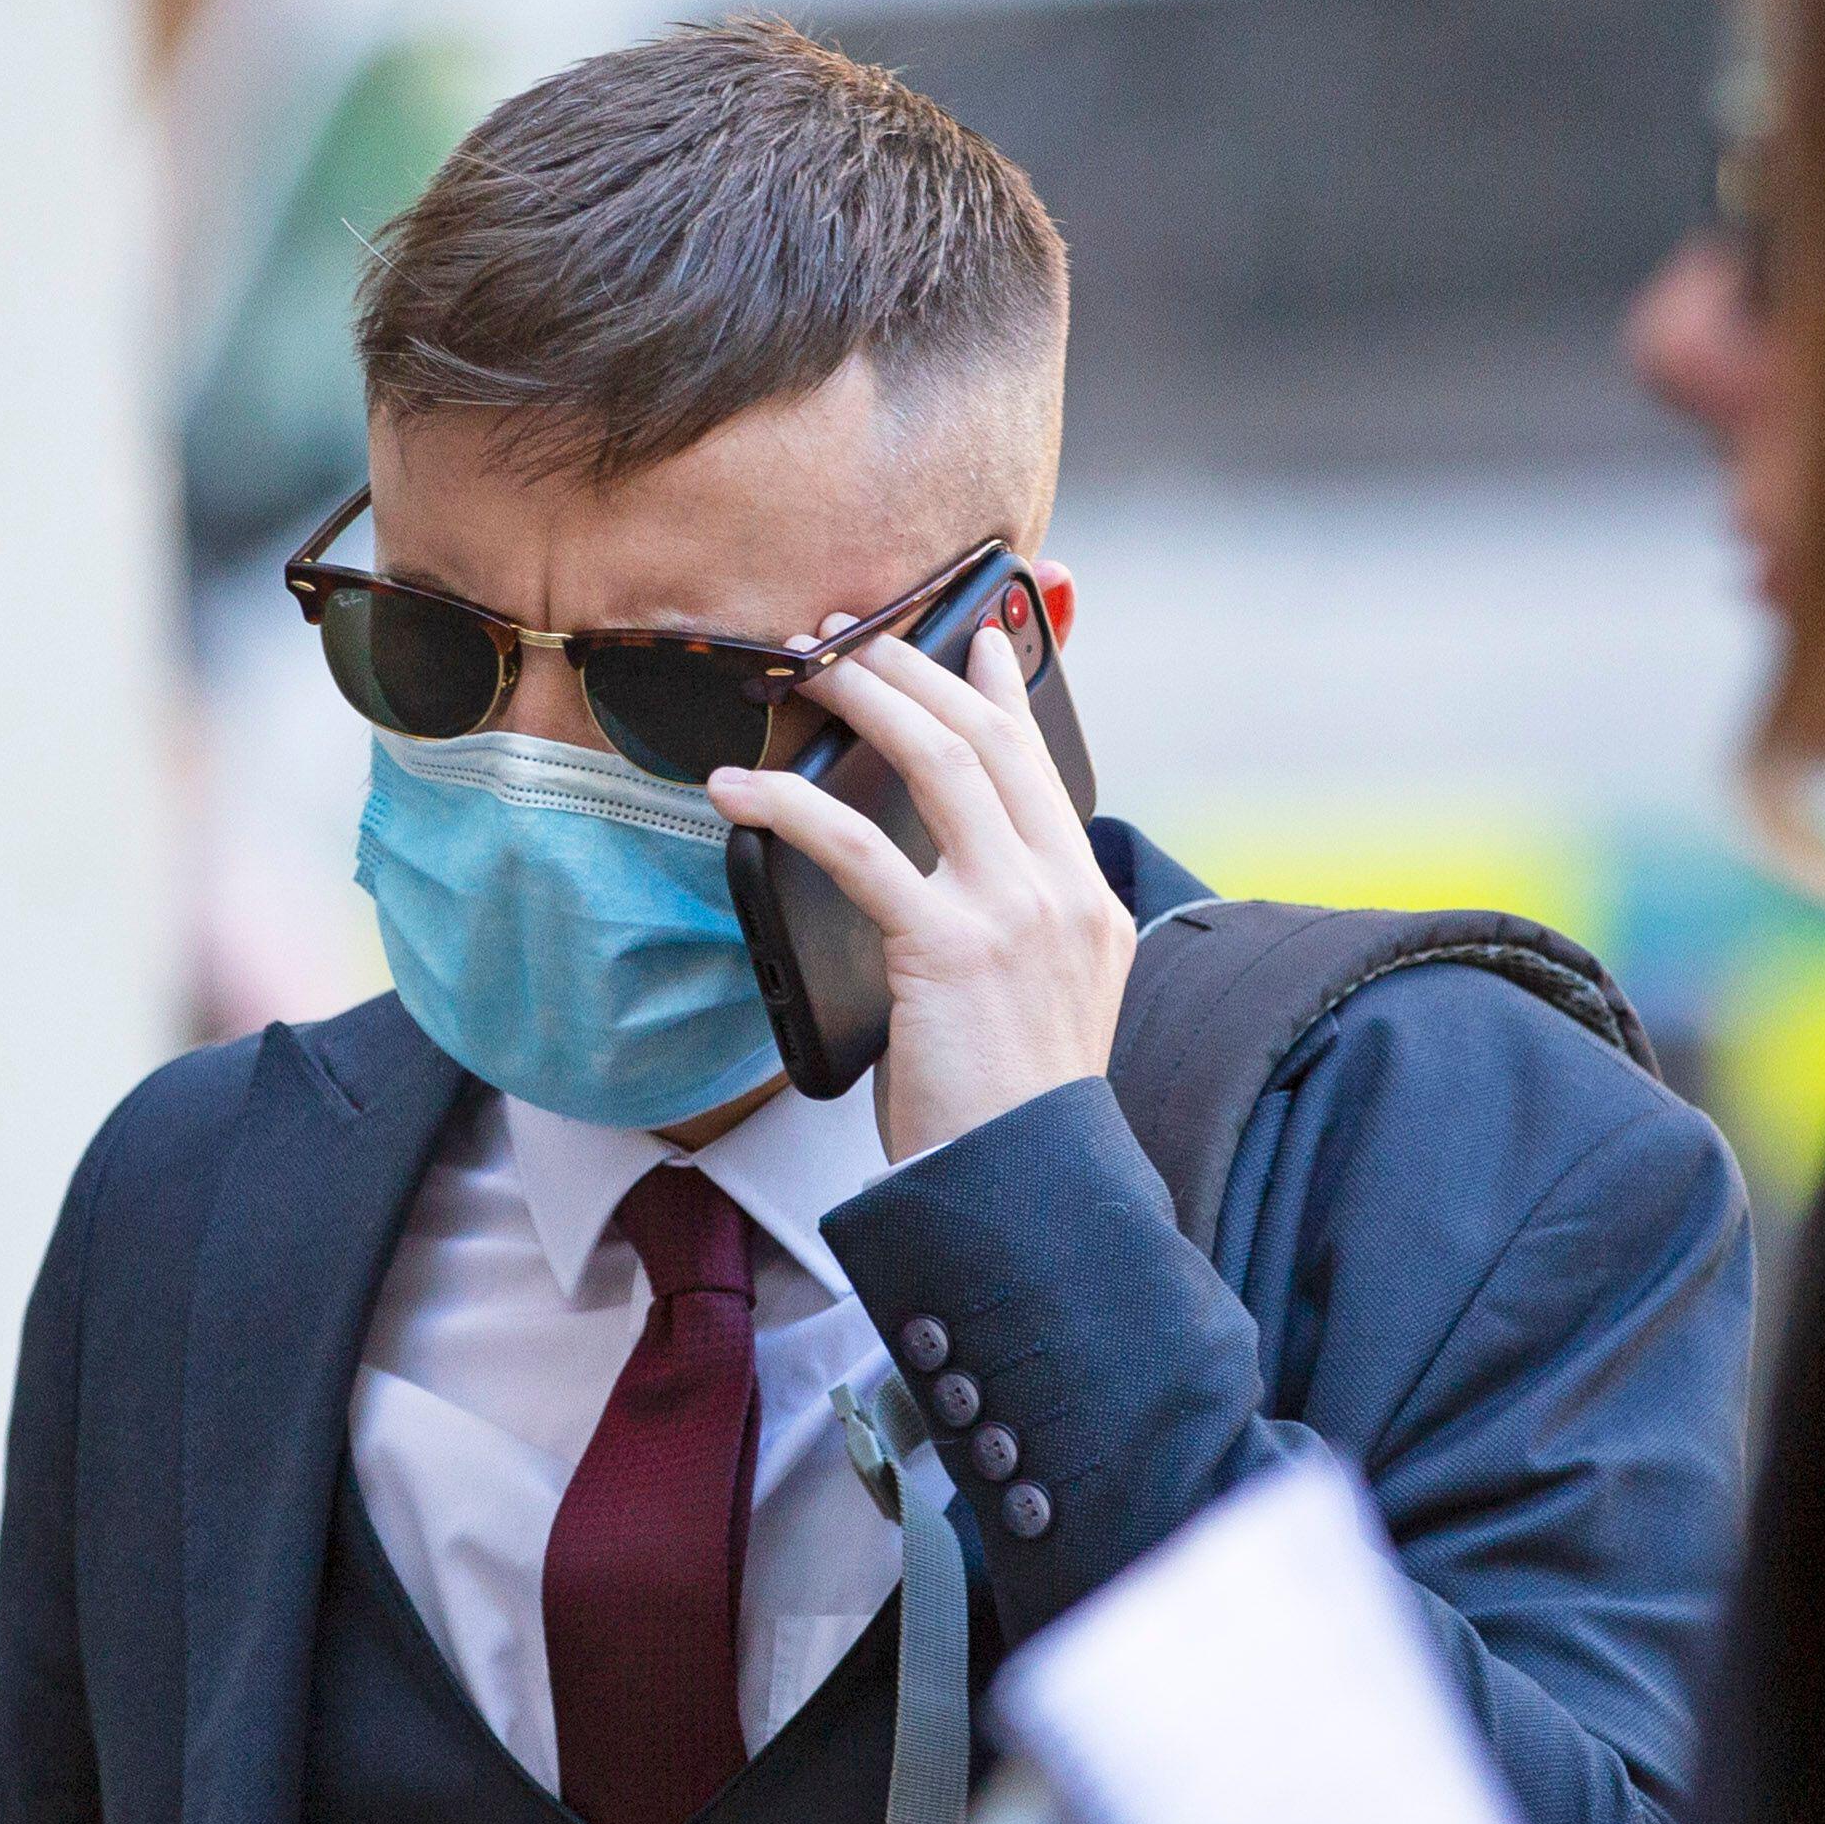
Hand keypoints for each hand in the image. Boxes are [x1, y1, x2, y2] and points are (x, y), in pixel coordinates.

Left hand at [707, 622, 1134, 1160]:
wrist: (1025, 1189)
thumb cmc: (1008, 1114)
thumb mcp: (1041, 1002)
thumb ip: (1017, 933)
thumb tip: (948, 887)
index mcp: (1086, 901)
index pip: (1041, 764)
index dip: (1003, 688)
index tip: (974, 634)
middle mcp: (1060, 889)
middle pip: (985, 738)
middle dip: (912, 667)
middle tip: (849, 633)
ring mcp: (1011, 912)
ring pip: (935, 760)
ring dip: (860, 699)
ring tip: (800, 669)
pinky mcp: (946, 947)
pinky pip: (855, 847)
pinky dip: (789, 805)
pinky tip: (738, 788)